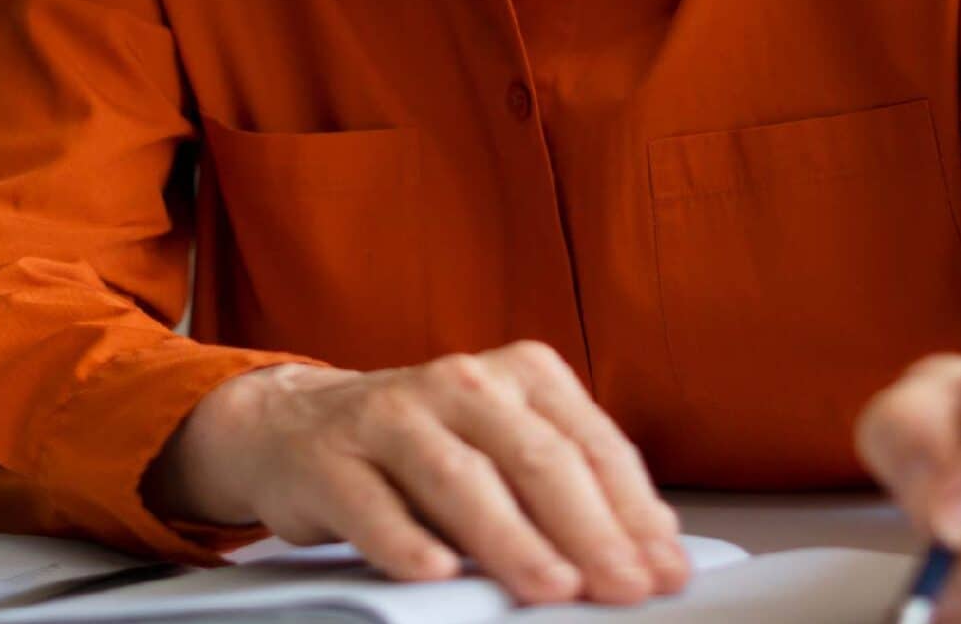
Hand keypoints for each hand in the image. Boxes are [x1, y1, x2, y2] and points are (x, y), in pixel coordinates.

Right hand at [142, 341, 691, 607]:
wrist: (295, 427)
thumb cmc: (422, 448)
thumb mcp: (503, 448)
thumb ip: (568, 488)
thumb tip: (650, 550)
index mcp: (519, 374)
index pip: (590, 443)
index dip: (633, 509)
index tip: (665, 569)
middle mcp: (460, 382)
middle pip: (536, 457)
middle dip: (590, 529)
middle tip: (626, 586)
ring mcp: (391, 416)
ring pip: (460, 478)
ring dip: (512, 538)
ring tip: (555, 587)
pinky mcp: (330, 459)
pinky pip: (370, 504)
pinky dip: (406, 541)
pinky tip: (437, 573)